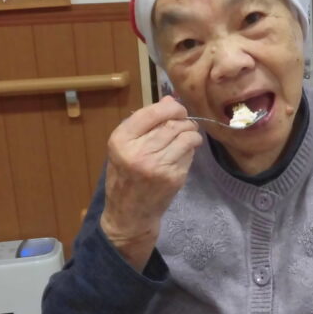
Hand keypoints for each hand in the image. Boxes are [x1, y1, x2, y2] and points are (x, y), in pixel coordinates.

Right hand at [100, 96, 202, 268]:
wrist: (129, 214)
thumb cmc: (125, 177)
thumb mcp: (125, 147)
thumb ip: (145, 123)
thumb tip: (172, 99)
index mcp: (121, 140)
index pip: (152, 112)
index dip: (171, 107)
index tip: (177, 110)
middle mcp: (138, 152)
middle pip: (173, 124)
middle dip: (184, 121)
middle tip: (185, 126)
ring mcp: (157, 166)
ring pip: (186, 137)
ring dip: (191, 135)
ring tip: (187, 139)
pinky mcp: (173, 177)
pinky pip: (190, 154)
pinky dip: (190, 151)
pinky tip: (182, 156)